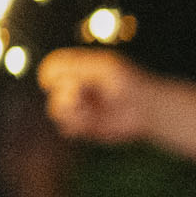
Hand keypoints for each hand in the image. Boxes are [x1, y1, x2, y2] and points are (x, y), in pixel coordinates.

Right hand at [38, 47, 155, 142]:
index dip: (52, 75)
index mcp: (79, 69)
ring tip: (88, 113)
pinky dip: (75, 126)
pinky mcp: (84, 125)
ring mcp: (78, 106)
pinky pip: (66, 128)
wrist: (149, 109)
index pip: (51, 68)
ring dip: (69, 112)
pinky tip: (91, 124)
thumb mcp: (104, 69)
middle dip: (64, 94)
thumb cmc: (130, 83)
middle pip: (51, 90)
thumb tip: (47, 78)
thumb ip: (76, 68)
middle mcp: (75, 87)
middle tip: (81, 97)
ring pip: (56, 110)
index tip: (71, 81)